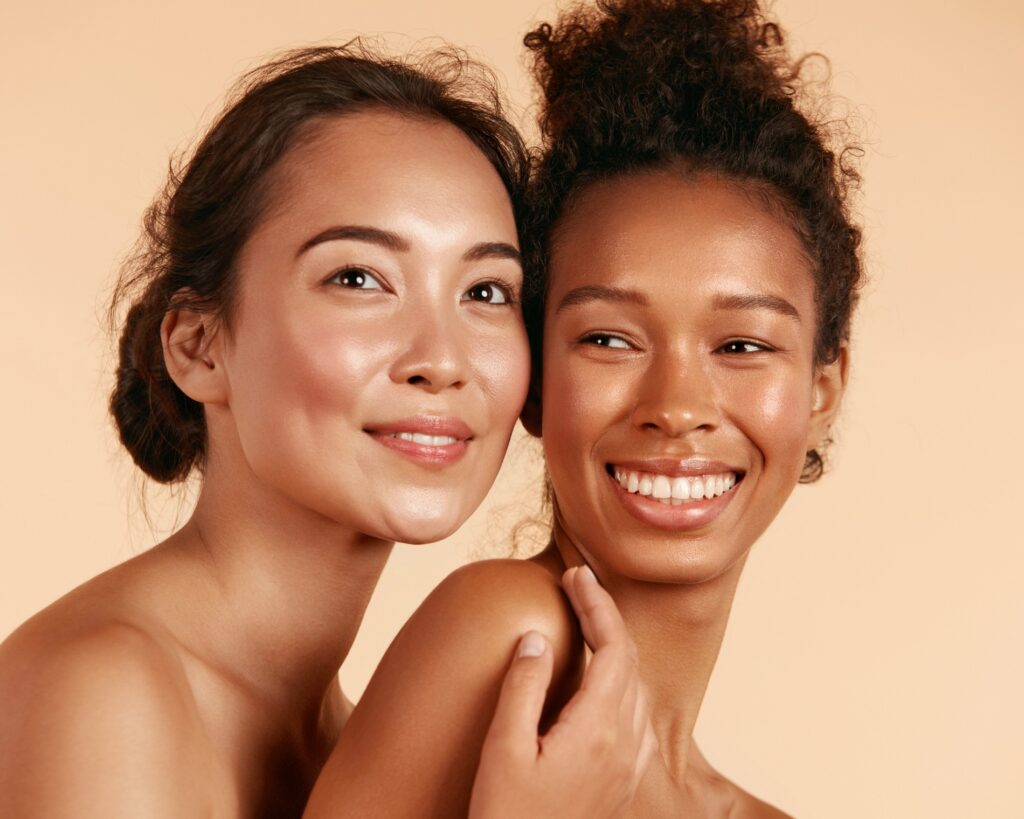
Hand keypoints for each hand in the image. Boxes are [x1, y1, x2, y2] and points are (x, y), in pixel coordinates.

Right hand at [468, 565, 655, 818]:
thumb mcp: (503, 750)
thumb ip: (522, 688)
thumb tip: (536, 638)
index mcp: (598, 728)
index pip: (613, 646)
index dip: (597, 603)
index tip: (576, 575)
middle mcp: (626, 743)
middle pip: (631, 661)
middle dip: (608, 617)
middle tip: (579, 588)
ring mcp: (631, 765)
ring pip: (639, 688)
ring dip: (618, 648)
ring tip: (589, 625)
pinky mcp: (626, 783)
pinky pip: (638, 717)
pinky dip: (623, 683)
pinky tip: (601, 686)